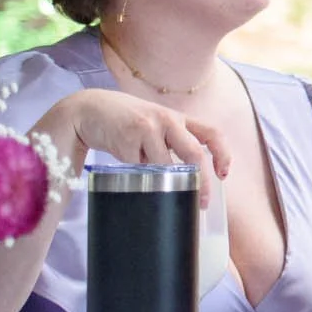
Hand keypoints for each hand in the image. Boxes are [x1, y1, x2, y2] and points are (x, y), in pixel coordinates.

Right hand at [46, 90, 228, 205]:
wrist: (88, 110)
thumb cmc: (126, 121)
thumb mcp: (154, 124)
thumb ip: (172, 141)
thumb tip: (188, 177)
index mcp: (178, 117)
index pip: (211, 133)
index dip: (223, 153)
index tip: (223, 174)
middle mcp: (167, 119)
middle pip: (194, 153)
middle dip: (201, 181)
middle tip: (202, 202)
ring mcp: (148, 128)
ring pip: (165, 166)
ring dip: (159, 178)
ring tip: (146, 172)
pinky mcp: (128, 139)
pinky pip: (139, 166)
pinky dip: (135, 169)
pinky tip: (124, 154)